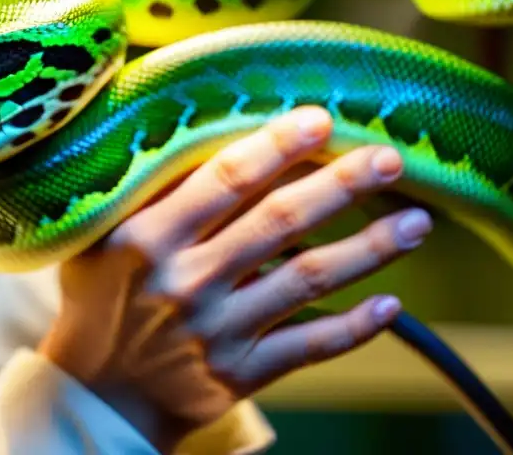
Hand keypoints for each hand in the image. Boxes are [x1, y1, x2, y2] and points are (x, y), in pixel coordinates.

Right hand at [37, 106, 431, 450]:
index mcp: (145, 238)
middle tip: (388, 159)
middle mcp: (184, 282)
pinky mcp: (237, 374)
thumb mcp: (98, 237)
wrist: (96, 393)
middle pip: (278, 223)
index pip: (222, 180)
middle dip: (340, 186)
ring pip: (306, 281)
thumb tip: (199, 129)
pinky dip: (353, 326)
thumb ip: (145, 192)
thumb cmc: (99, 299)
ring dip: (368, 250)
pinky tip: (390, 303)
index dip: (276, 146)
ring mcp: (215, 331)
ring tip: (416, 223)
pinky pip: (308, 346)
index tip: (320, 119)